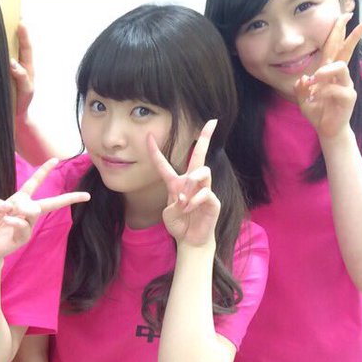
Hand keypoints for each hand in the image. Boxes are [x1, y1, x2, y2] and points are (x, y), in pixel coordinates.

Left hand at [0, 159, 89, 265]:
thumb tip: (10, 206)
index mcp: (18, 200)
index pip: (34, 183)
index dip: (43, 171)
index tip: (55, 159)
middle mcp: (26, 211)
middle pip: (51, 202)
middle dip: (69, 198)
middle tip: (86, 195)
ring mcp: (27, 224)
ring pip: (35, 210)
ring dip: (22, 208)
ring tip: (9, 212)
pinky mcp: (25, 236)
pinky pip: (24, 224)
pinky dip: (14, 221)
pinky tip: (6, 221)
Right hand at [9, 22, 34, 119]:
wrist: (13, 117)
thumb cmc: (21, 103)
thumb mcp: (25, 92)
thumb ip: (22, 78)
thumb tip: (12, 63)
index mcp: (26, 67)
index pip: (26, 47)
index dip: (24, 34)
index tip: (21, 22)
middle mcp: (17, 65)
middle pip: (15, 43)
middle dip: (12, 29)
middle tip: (8, 14)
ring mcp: (7, 69)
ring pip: (5, 50)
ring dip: (0, 38)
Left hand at [148, 119, 219, 248]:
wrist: (190, 239)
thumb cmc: (179, 224)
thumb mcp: (168, 214)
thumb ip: (173, 203)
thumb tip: (184, 195)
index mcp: (175, 183)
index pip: (163, 164)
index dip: (155, 151)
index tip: (149, 135)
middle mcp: (191, 182)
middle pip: (199, 156)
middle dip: (205, 138)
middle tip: (212, 122)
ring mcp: (204, 189)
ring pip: (203, 170)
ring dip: (192, 183)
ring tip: (184, 200)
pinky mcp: (213, 200)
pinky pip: (205, 192)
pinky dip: (195, 201)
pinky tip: (190, 209)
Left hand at [294, 13, 361, 142]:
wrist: (326, 129)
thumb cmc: (317, 111)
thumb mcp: (303, 98)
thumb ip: (301, 87)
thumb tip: (305, 78)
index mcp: (329, 72)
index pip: (335, 47)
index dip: (339, 31)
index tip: (345, 15)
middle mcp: (340, 75)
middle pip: (348, 50)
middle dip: (355, 35)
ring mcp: (346, 85)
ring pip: (340, 67)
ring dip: (326, 71)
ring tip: (315, 79)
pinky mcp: (349, 97)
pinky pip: (335, 89)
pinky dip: (323, 92)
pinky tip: (316, 98)